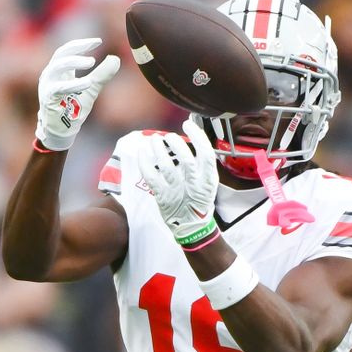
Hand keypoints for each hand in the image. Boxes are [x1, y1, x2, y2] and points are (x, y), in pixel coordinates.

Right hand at [35, 38, 119, 150]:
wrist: (62, 130)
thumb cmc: (73, 109)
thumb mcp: (91, 89)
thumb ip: (101, 75)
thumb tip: (116, 59)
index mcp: (59, 70)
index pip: (67, 50)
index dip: (81, 44)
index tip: (98, 41)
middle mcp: (51, 75)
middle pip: (61, 54)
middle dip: (77, 48)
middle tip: (95, 50)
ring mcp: (47, 86)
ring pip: (57, 66)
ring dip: (74, 62)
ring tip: (92, 62)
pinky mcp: (48, 98)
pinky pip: (59, 87)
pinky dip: (74, 83)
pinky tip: (88, 83)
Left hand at [139, 119, 218, 242]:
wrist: (193, 227)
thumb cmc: (199, 200)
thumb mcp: (208, 182)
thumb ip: (202, 164)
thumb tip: (192, 139)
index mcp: (208, 179)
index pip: (206, 153)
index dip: (197, 136)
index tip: (189, 124)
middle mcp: (193, 184)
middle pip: (186, 159)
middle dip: (176, 143)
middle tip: (169, 136)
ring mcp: (177, 190)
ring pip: (166, 166)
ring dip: (158, 149)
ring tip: (154, 140)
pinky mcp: (163, 196)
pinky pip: (151, 176)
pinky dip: (145, 163)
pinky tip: (142, 152)